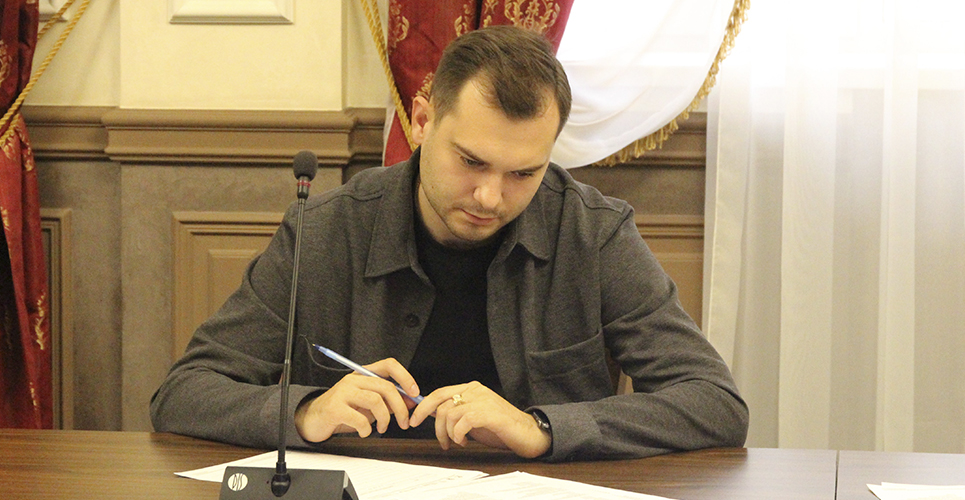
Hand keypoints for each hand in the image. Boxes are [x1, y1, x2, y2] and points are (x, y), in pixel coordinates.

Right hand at [294, 358, 420, 441]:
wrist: (313, 420)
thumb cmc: (342, 411)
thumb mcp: (368, 405)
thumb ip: (388, 401)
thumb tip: (411, 402)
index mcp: (363, 375)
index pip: (389, 365)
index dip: (405, 377)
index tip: (414, 393)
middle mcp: (353, 380)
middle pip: (386, 387)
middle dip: (400, 407)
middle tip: (404, 422)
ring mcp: (343, 392)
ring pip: (376, 401)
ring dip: (385, 419)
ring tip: (382, 428)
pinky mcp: (334, 408)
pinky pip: (360, 419)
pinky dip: (367, 430)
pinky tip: (364, 432)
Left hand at [409, 381, 551, 458]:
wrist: (528, 434)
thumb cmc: (500, 428)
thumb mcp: (472, 418)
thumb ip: (455, 413)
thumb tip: (432, 415)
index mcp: (471, 388)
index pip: (439, 393)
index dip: (423, 407)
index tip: (413, 420)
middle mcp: (476, 390)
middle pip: (441, 403)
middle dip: (434, 425)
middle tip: (440, 441)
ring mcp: (483, 399)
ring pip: (449, 414)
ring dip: (448, 434)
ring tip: (458, 443)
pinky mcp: (490, 413)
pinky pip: (463, 421)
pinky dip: (459, 434)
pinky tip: (465, 441)